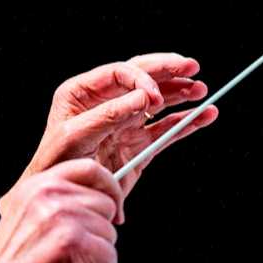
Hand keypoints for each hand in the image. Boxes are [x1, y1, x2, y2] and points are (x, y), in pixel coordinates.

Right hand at [0, 159, 122, 262]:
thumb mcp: (29, 216)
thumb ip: (59, 202)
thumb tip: (100, 202)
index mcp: (37, 184)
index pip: (89, 168)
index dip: (109, 189)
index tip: (112, 209)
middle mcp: (47, 194)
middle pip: (105, 202)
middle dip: (102, 231)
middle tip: (85, 249)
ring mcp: (58, 215)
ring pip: (109, 231)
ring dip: (102, 255)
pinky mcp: (69, 241)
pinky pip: (109, 254)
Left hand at [22, 53, 218, 219]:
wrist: (61, 195)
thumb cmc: (56, 164)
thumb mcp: (75, 136)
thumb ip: (109, 115)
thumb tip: (144, 96)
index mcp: (83, 92)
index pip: (119, 73)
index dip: (141, 80)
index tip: (155, 98)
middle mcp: (106, 103)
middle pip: (142, 77)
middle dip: (168, 71)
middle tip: (192, 66)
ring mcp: (125, 123)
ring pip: (158, 101)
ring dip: (181, 93)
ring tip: (202, 90)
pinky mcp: (138, 144)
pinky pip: (166, 130)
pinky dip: (187, 123)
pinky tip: (206, 115)